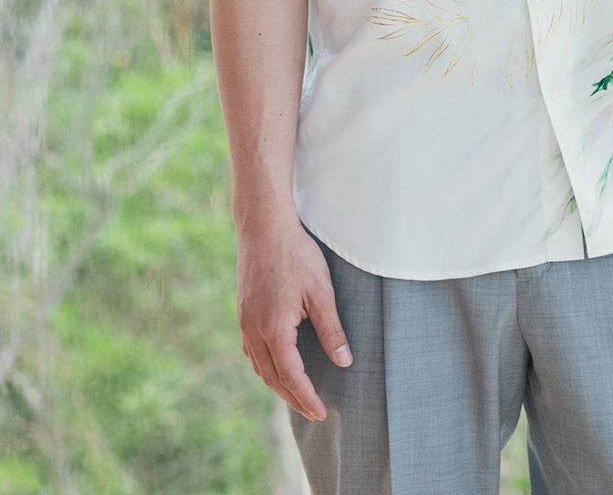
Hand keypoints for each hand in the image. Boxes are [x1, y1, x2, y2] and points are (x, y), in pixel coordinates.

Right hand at [236, 218, 353, 421]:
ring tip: (297, 394)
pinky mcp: (242, 311)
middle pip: (271, 378)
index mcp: (274, 329)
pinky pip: (251, 350)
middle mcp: (253, 330)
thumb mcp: (321, 291)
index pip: (291, 376)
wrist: (264, 226)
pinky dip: (265, 365)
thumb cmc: (296, 255)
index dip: (306, 397)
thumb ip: (331, 329)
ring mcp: (244, 321)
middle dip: (292, 398)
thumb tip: (344, 362)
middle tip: (312, 411)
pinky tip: (277, 364)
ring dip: (277, 384)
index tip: (321, 412)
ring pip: (258, 365)